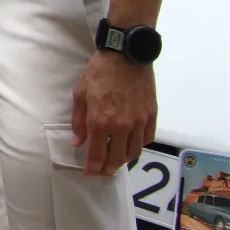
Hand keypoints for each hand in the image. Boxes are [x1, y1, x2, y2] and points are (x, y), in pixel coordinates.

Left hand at [71, 51, 155, 175]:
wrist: (126, 56)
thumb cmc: (99, 72)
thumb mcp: (80, 94)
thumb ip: (79, 121)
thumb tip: (78, 142)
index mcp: (100, 121)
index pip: (97, 155)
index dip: (93, 168)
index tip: (89, 173)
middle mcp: (121, 127)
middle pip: (116, 159)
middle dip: (107, 169)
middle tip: (102, 171)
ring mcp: (139, 123)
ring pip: (133, 153)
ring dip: (123, 160)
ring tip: (115, 159)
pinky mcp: (151, 117)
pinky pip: (146, 140)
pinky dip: (137, 146)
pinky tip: (130, 143)